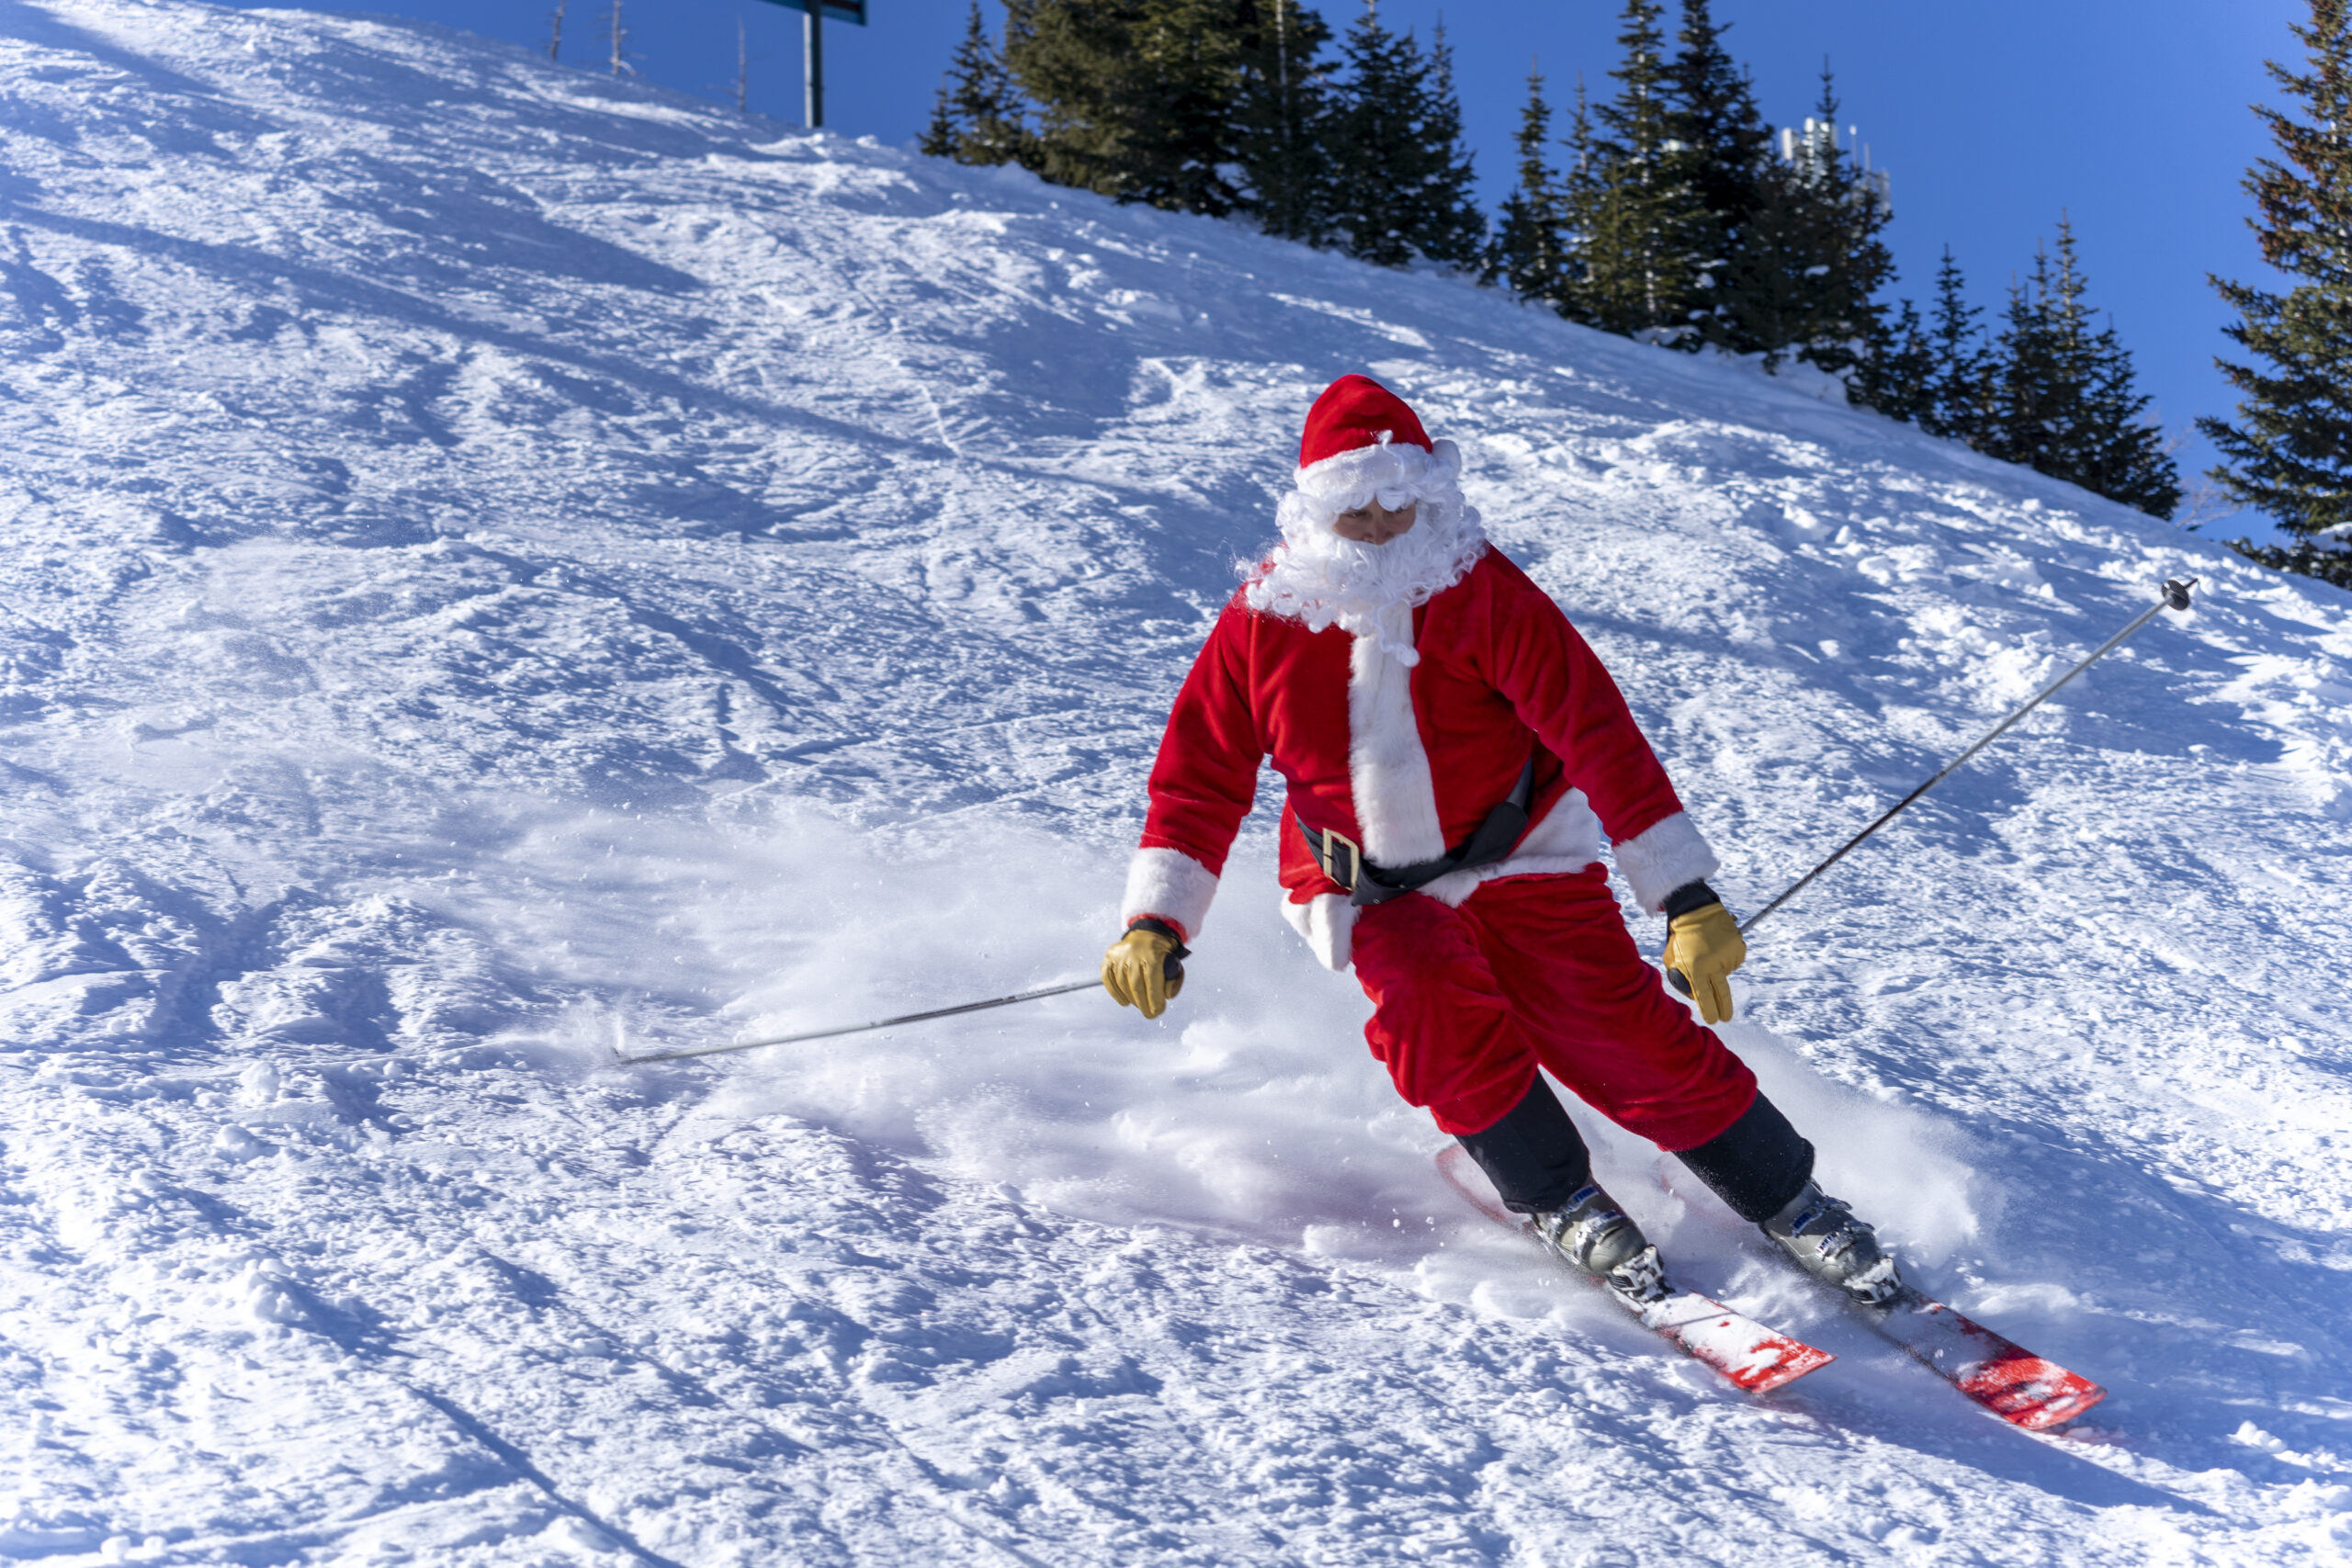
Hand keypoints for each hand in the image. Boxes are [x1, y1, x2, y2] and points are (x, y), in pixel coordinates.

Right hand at [1102, 926, 1185, 1018]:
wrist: (1147, 933)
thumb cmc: (1162, 953)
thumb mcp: (1175, 963)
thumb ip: (1174, 981)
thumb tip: (1167, 996)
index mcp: (1153, 953)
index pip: (1152, 980)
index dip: (1154, 999)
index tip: (1157, 1011)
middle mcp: (1134, 953)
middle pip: (1136, 985)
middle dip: (1143, 1004)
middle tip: (1149, 1014)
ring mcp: (1119, 955)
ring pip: (1123, 984)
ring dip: (1132, 999)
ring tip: (1140, 1005)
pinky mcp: (1109, 958)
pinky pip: (1108, 978)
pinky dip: (1115, 993)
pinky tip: (1124, 1001)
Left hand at [1663, 902, 1745, 1024]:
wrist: (1694, 911)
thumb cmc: (1679, 937)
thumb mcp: (1672, 958)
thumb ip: (1680, 977)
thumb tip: (1693, 995)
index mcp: (1695, 968)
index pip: (1704, 997)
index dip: (1709, 1011)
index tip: (1713, 1021)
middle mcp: (1714, 964)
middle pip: (1722, 994)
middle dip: (1724, 1009)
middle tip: (1725, 1018)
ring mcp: (1727, 955)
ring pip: (1727, 973)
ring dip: (1719, 970)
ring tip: (1708, 953)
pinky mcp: (1738, 947)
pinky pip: (1734, 961)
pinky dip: (1727, 958)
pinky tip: (1717, 948)